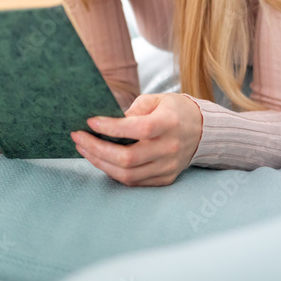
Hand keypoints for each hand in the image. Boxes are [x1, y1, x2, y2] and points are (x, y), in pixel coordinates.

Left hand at [71, 93, 202, 186]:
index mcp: (169, 124)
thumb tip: (107, 122)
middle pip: (128, 158)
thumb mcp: (157, 99)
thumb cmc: (174, 111)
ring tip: (84, 149)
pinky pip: (134, 181)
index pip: (138, 129)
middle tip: (78, 137)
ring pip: (127, 174)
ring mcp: (168, 167)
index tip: (90, 122)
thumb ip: (134, 109)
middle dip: (96, 149)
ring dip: (100, 163)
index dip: (111, 127)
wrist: (202, 131)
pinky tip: (101, 159)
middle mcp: (170, 148)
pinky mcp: (165, 179)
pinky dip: (113, 172)